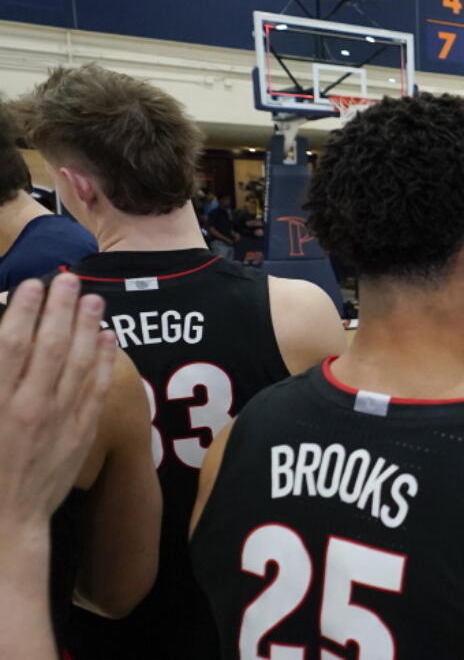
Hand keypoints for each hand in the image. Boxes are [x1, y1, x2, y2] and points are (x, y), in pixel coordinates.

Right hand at [0, 274, 114, 528]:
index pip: (10, 345)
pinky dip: (106, 360)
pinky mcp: (81, 434)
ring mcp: (60, 420)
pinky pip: (98, 388)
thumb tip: (1, 341)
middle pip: (51, 345)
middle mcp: (29, 407)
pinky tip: (109, 338)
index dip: (23, 310)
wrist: (2, 526)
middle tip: (70, 280)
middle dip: (61, 308)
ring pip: (81, 362)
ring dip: (89, 326)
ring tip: (95, 299)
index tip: (31, 285)